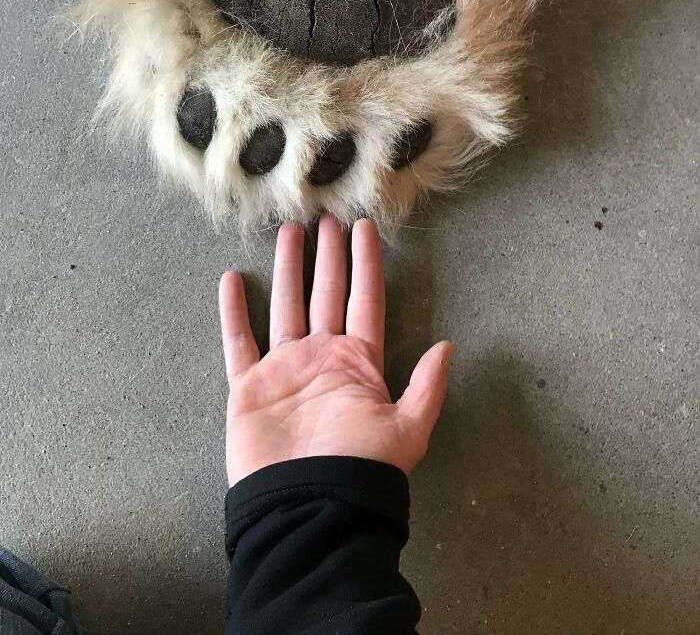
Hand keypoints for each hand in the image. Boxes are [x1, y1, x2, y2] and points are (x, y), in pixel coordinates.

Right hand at [219, 215, 451, 486]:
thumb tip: (447, 346)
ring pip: (286, 305)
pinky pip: (239, 341)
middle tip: (327, 219)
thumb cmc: (358, 468)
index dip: (366, 264)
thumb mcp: (407, 431)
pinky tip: (231, 280)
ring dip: (288, 270)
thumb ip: (427, 388)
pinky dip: (234, 312)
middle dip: (328, 256)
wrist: (307, 508)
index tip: (365, 229)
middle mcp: (322, 357)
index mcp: (359, 363)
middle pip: (326, 293)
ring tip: (289, 233)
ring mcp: (285, 369)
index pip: (364, 300)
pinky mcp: (249, 386)